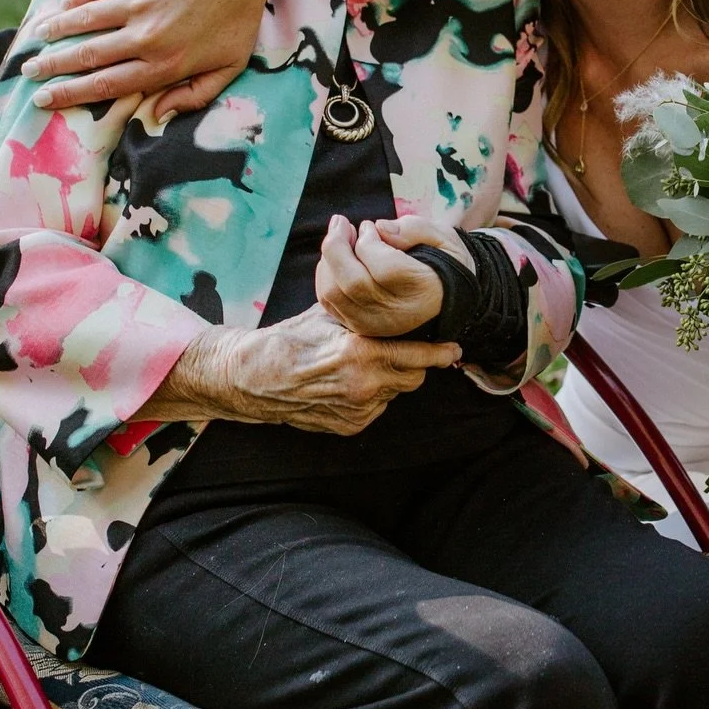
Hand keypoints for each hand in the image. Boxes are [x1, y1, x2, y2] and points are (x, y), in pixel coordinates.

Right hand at [22, 0, 284, 115]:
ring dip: (54, 33)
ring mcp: (136, 4)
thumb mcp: (230, 66)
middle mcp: (146, 37)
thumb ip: (195, 96)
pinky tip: (58, 11)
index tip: (44, 100)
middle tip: (30, 75)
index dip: (70, 94)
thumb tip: (159, 116)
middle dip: (53, 68)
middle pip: (86, 57)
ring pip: (82, 23)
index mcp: (166, 65)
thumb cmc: (238, 15)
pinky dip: (71, 3)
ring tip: (35, 43)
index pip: (107, 85)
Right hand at [154, 310, 460, 434]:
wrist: (253, 378)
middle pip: (413, 376)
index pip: (417, 356)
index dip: (440, 353)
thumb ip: (362, 308)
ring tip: (371, 361)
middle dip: (415, 362)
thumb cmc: (289, 340)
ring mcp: (357, 409)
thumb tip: (385, 284)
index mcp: (360, 352)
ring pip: (395, 392)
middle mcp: (363, 385)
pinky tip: (354, 380)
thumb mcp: (327, 314)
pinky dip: (373, 394)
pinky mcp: (350, 425)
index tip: (455, 349)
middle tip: (411, 348)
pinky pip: (377, 407)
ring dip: (392, 377)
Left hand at [316, 214, 472, 338]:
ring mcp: (375, 324)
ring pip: (334, 294)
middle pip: (353, 283)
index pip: (384, 268)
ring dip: (327, 260)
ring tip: (338, 238)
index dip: (368, 241)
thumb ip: (414, 229)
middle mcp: (397, 314)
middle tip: (341, 223)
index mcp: (424, 291)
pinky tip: (335, 258)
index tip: (369, 225)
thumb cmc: (444, 263)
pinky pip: (329, 303)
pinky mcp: (359, 326)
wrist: (446, 300)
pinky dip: (325, 276)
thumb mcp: (443, 238)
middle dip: (337, 246)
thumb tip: (379, 228)